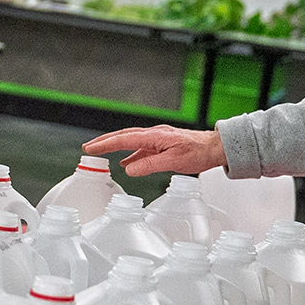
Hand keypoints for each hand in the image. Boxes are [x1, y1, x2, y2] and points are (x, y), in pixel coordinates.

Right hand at [82, 124, 225, 175]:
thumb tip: (129, 169)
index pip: (124, 139)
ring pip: (131, 141)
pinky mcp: (162, 144)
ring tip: (100, 152)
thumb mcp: (173, 162)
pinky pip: (141, 148)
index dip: (106, 144)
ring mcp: (158, 139)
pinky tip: (125, 162)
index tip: (92, 148)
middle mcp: (154, 134)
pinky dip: (129, 153)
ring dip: (115, 146)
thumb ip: (149, 165)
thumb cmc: (199, 152)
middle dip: (105, 141)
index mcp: (155, 136)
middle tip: (88, 148)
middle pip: (124, 136)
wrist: (215, 147)